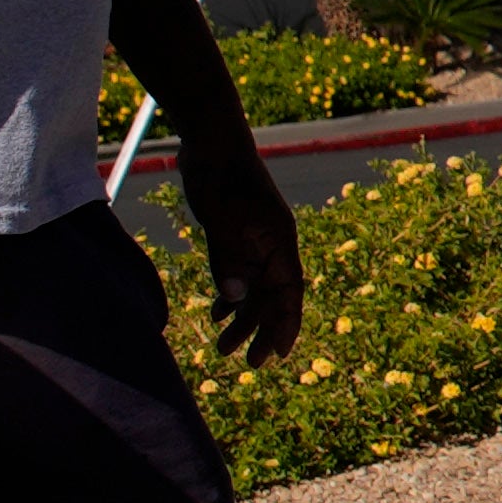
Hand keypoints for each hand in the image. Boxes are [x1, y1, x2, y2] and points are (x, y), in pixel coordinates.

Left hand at [177, 132, 304, 362]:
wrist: (212, 138)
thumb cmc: (220, 174)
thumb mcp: (222, 218)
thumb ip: (229, 257)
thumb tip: (236, 299)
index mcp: (278, 240)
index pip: (289, 291)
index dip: (286, 324)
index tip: (278, 354)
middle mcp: (272, 244)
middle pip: (272, 296)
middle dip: (261, 330)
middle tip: (247, 363)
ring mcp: (255, 239)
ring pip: (254, 288)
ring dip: (242, 318)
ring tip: (221, 347)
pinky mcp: (237, 234)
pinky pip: (238, 274)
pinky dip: (230, 296)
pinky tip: (217, 314)